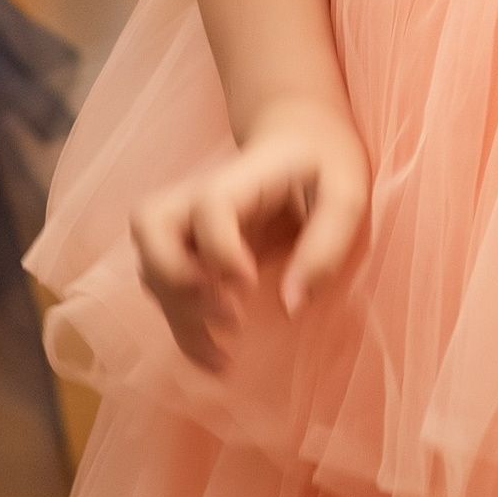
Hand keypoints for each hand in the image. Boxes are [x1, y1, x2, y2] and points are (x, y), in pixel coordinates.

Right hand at [132, 101, 370, 360]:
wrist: (298, 138)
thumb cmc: (324, 164)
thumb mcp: (346, 192)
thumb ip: (325, 245)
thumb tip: (290, 306)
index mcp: (243, 175)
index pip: (210, 205)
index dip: (220, 248)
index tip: (250, 285)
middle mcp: (199, 195)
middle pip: (151, 226)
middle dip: (177, 279)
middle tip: (229, 313)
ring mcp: (186, 223)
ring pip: (151, 267)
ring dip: (179, 316)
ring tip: (224, 356)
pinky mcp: (187, 251)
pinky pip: (164, 290)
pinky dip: (181, 328)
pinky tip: (213, 358)